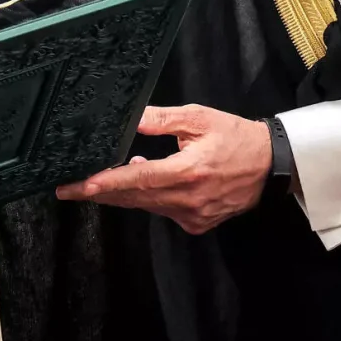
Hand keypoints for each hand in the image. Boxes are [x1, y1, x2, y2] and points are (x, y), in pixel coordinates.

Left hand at [55, 105, 271, 234]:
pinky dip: (148, 199)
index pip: (136, 179)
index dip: (105, 183)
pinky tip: (143, 183)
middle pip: (134, 198)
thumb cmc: (235, 136)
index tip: (77, 187)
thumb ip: (162, 120)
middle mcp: (189, 199)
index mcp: (188, 172)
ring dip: (123, 194)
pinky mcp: (198, 224)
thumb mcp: (199, 118)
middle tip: (70, 188)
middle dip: (101, 192)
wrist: (271, 164)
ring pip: (147, 206)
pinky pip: (163, 212)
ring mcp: (194, 216)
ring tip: (100, 181)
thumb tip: (130, 116)